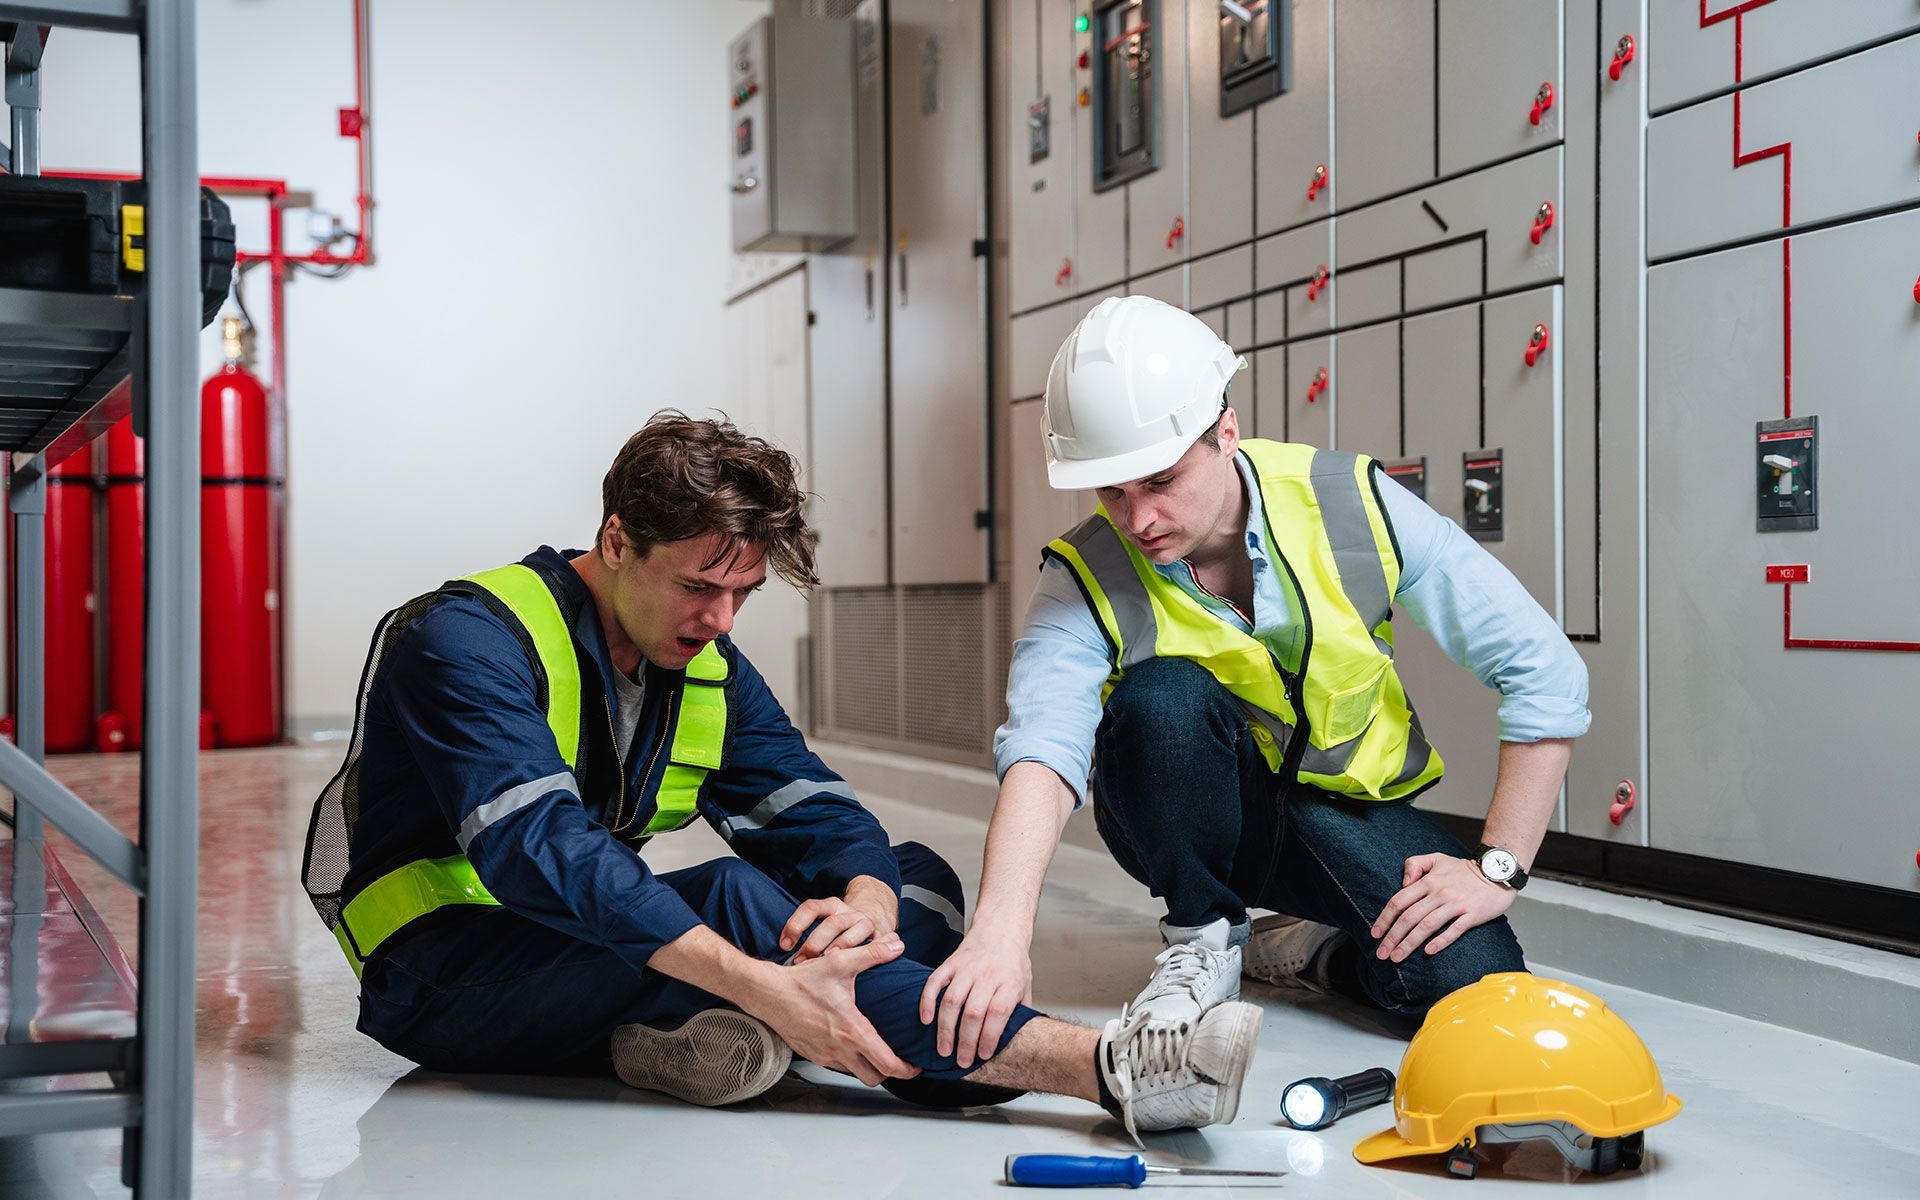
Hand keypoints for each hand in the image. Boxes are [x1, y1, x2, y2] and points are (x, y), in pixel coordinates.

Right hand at [747, 937, 921, 1086]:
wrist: (768, 993)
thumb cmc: (802, 980)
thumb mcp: (840, 962)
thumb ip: (872, 954)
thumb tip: (897, 945)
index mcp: (852, 1030)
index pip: (887, 1063)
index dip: (906, 1070)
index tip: (915, 1066)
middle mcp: (839, 1049)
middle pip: (874, 1077)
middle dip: (890, 1073)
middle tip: (900, 1062)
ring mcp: (824, 1055)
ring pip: (854, 1073)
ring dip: (868, 1067)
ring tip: (877, 1052)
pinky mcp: (811, 1054)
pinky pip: (837, 1066)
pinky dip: (848, 1061)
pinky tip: (850, 1043)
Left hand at [780, 877, 897, 961]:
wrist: (873, 918)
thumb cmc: (837, 931)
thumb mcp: (821, 925)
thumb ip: (804, 935)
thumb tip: (779, 957)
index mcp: (830, 905)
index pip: (811, 908)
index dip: (796, 925)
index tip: (784, 945)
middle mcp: (848, 912)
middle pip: (832, 923)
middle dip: (815, 943)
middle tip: (802, 962)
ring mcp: (864, 923)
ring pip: (852, 933)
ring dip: (840, 948)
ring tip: (829, 962)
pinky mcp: (880, 935)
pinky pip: (874, 944)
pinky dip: (867, 953)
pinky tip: (858, 964)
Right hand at [916, 925, 1033, 1068]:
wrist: (1001, 927)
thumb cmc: (1013, 961)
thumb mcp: (1026, 985)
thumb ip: (1020, 1011)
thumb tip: (1017, 1041)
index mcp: (1009, 982)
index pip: (998, 1013)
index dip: (990, 1037)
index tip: (984, 1055)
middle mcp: (988, 975)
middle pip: (973, 1012)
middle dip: (965, 1041)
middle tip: (961, 1060)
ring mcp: (967, 968)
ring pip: (952, 1001)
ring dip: (945, 1029)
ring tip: (943, 1049)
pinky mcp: (950, 963)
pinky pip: (934, 982)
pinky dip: (927, 1002)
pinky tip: (925, 1020)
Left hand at [1371, 853, 1515, 962]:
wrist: (1497, 872)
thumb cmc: (1463, 869)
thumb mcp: (1436, 858)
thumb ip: (1414, 865)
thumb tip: (1403, 883)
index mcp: (1428, 881)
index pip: (1399, 901)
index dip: (1385, 919)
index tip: (1375, 934)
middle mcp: (1439, 893)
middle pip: (1409, 917)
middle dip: (1393, 937)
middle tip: (1382, 953)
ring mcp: (1456, 904)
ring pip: (1427, 926)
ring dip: (1410, 943)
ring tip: (1397, 957)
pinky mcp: (1472, 915)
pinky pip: (1454, 930)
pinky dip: (1440, 941)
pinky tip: (1428, 952)